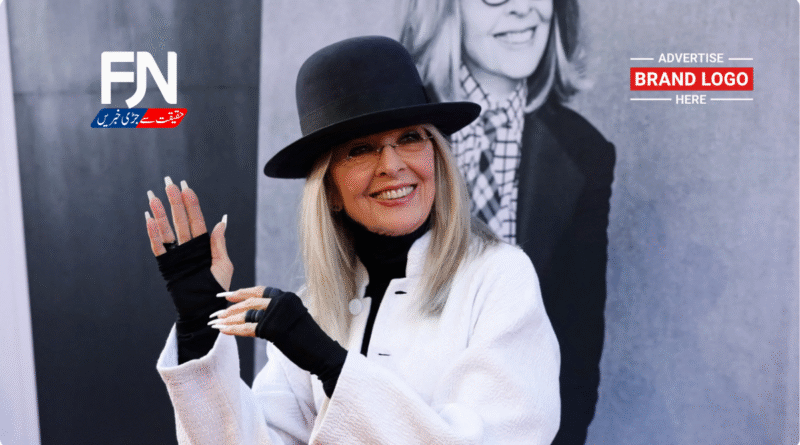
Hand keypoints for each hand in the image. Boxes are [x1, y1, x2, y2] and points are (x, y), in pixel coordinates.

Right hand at [145, 177, 232, 290]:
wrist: (204, 307)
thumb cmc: (216, 287)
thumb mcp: (223, 264)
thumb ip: (219, 243)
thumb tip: (221, 221)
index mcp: (204, 244)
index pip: (196, 219)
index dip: (191, 203)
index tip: (186, 186)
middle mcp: (188, 246)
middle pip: (180, 219)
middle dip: (174, 201)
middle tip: (168, 183)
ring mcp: (177, 254)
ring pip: (167, 230)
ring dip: (159, 214)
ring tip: (152, 197)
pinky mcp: (167, 265)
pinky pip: (158, 247)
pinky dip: (153, 234)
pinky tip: (149, 220)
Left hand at [210, 286, 346, 396]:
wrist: (322, 353)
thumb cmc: (309, 341)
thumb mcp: (293, 321)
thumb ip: (277, 315)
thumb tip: (258, 318)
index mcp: (287, 297)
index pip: (260, 291)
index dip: (242, 292)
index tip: (227, 296)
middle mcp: (282, 301)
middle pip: (250, 301)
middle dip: (230, 307)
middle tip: (216, 312)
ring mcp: (277, 314)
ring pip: (246, 314)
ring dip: (228, 319)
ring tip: (215, 323)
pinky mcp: (273, 329)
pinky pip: (247, 329)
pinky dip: (232, 330)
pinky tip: (222, 331)